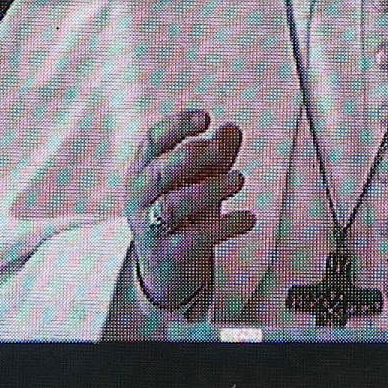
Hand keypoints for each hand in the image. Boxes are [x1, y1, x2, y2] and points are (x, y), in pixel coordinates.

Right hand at [125, 110, 254, 314]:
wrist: (165, 269)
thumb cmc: (181, 217)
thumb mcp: (197, 182)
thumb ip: (214, 157)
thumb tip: (231, 129)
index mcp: (142, 172)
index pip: (151, 142)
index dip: (176, 127)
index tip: (204, 117)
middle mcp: (140, 198)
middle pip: (159, 172)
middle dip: (191, 156)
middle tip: (220, 150)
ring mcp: (150, 227)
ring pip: (174, 204)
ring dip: (209, 189)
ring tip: (239, 179)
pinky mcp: (168, 254)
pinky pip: (194, 239)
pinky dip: (224, 226)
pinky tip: (248, 218)